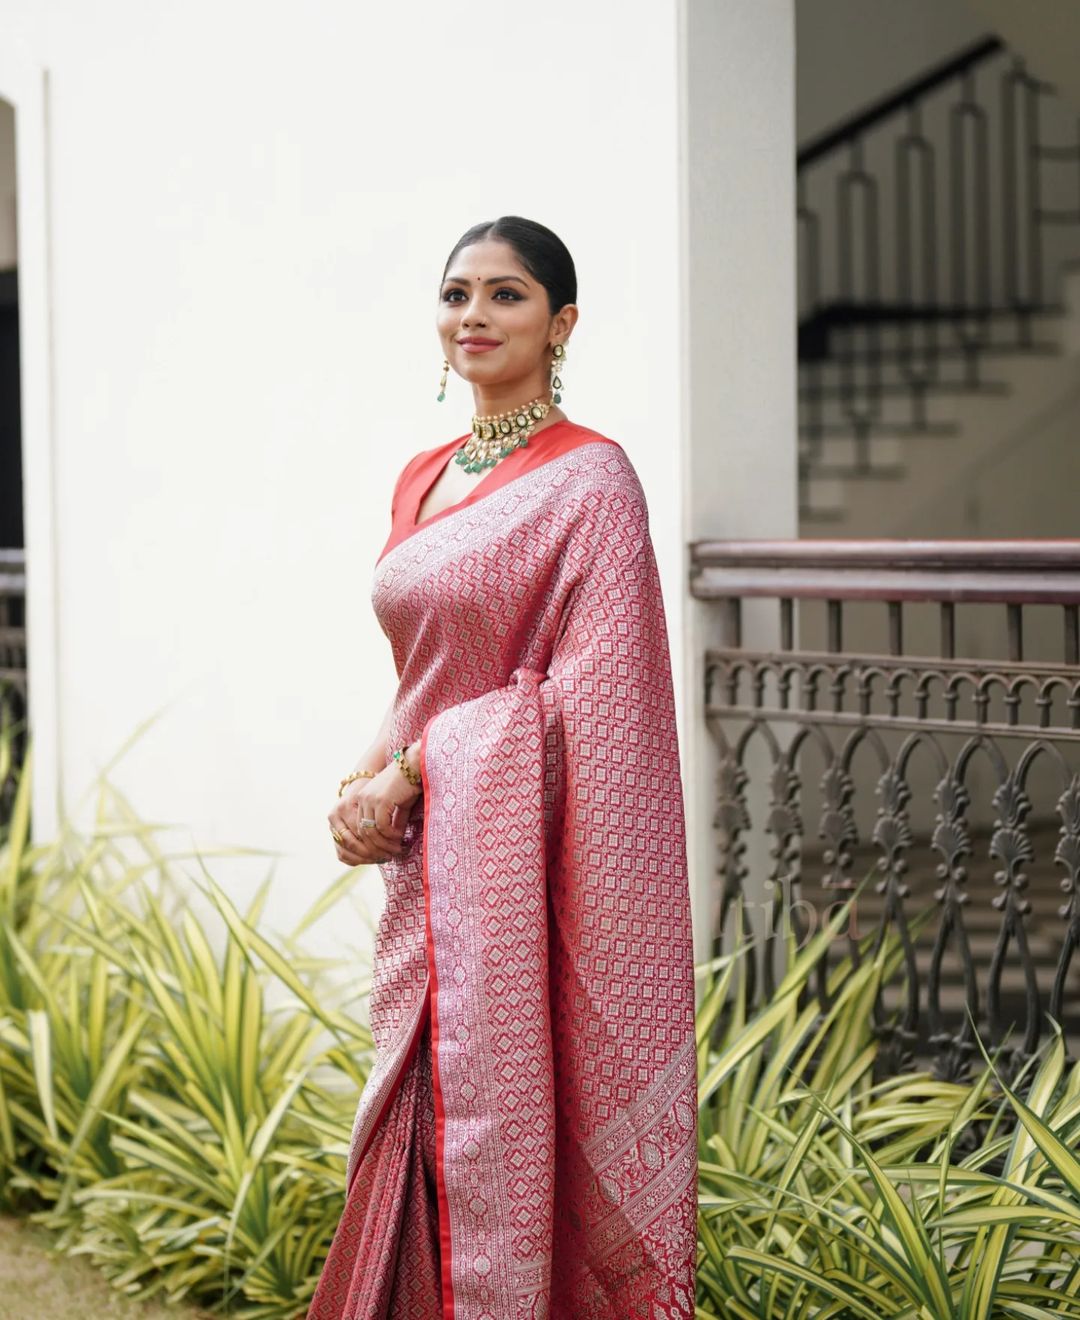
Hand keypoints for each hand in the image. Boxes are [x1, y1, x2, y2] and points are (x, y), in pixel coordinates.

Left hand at [328, 745, 421, 865]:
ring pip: (371, 832)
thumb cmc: (410, 784)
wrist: (416, 765)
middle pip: (362, 833)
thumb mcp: (399, 807)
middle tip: (390, 856)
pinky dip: (390, 836)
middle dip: (376, 848)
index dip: (370, 844)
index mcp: (363, 800)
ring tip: (396, 850)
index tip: (383, 852)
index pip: (359, 829)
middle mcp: (362, 799)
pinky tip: (399, 837)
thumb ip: (393, 822)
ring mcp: (370, 799)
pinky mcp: (380, 800)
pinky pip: (382, 826)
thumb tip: (393, 841)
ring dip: (384, 845)